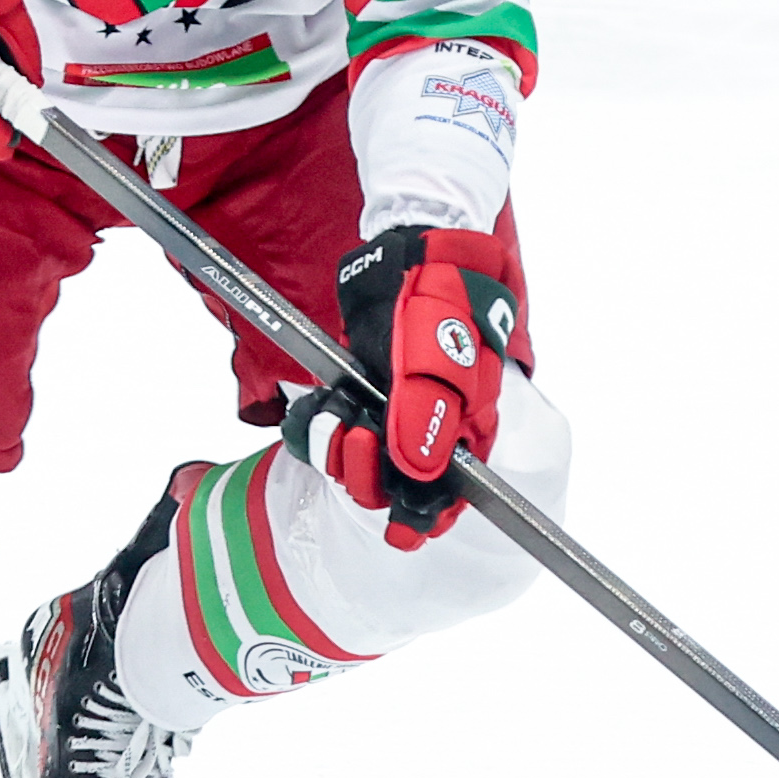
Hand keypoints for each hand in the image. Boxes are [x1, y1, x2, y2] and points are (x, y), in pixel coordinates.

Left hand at [283, 226, 521, 545]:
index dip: (422, 516)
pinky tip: (313, 412)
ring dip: (336, 448)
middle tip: (353, 435)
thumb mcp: (436, 352)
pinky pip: (331, 431)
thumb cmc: (440, 296)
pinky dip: (315, 427)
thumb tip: (419, 474)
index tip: (400, 528)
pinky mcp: (360, 394)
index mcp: (465, 428)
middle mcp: (430, 428)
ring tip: (335, 414)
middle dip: (365, 474)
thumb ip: (428, 413)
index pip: (447, 496)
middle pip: (394, 486)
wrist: (411, 249)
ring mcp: (392, 412)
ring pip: (357, 462)